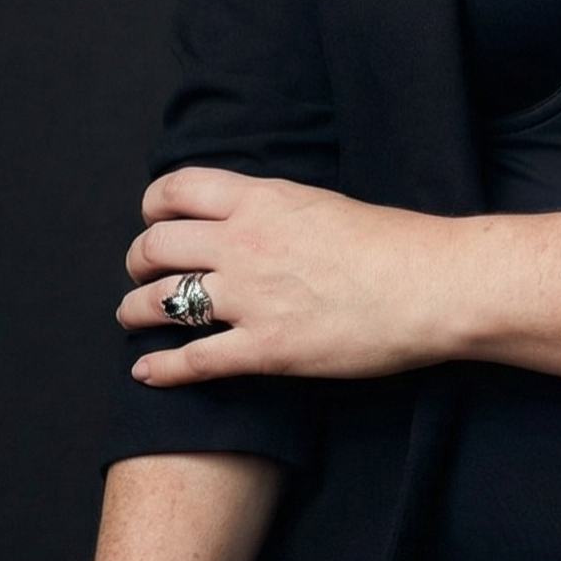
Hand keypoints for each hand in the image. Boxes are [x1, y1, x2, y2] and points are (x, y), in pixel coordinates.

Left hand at [117, 167, 456, 386]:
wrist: (430, 283)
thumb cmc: (393, 242)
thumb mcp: (323, 204)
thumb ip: (278, 210)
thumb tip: (255, 219)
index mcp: (263, 199)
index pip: (178, 189)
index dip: (153, 205)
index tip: (153, 218)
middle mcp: (244, 243)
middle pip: (156, 245)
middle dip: (137, 259)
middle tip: (140, 271)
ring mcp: (250, 298)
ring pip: (159, 301)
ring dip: (134, 310)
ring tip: (131, 315)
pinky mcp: (264, 350)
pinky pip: (191, 360)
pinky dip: (159, 369)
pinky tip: (146, 372)